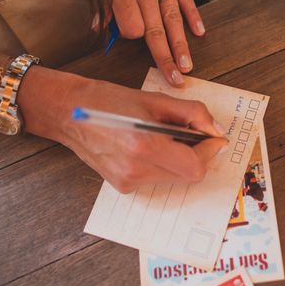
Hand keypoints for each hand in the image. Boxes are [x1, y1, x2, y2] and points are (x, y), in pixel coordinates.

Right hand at [19, 67, 227, 193]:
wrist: (69, 112)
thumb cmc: (109, 101)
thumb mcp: (155, 100)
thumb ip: (192, 113)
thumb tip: (216, 130)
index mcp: (145, 146)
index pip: (195, 166)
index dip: (209, 152)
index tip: (213, 137)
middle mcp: (136, 170)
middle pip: (188, 176)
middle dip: (198, 155)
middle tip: (193, 133)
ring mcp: (128, 181)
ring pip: (174, 178)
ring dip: (181, 159)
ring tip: (167, 136)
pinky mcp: (122, 186)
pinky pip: (157, 179)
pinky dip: (163, 163)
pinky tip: (150, 145)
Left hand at [84, 0, 203, 87]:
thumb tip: (99, 27)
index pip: (132, 29)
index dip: (133, 38)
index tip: (133, 38)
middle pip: (156, 31)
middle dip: (165, 59)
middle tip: (176, 80)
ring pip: (173, 18)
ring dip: (182, 45)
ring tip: (188, 66)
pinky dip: (193, 14)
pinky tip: (200, 32)